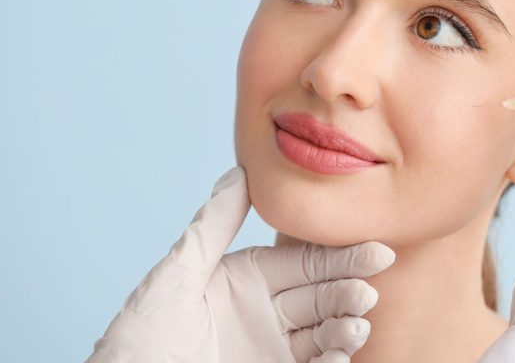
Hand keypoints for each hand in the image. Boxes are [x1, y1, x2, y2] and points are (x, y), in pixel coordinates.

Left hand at [86, 165, 395, 362]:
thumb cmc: (139, 337)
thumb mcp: (177, 274)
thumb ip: (214, 224)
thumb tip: (241, 171)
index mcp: (247, 279)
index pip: (305, 263)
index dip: (340, 257)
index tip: (375, 250)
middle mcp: (264, 313)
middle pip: (322, 297)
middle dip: (348, 292)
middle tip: (366, 292)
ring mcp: (270, 350)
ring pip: (324, 334)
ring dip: (345, 328)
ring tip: (355, 326)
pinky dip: (333, 362)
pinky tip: (340, 355)